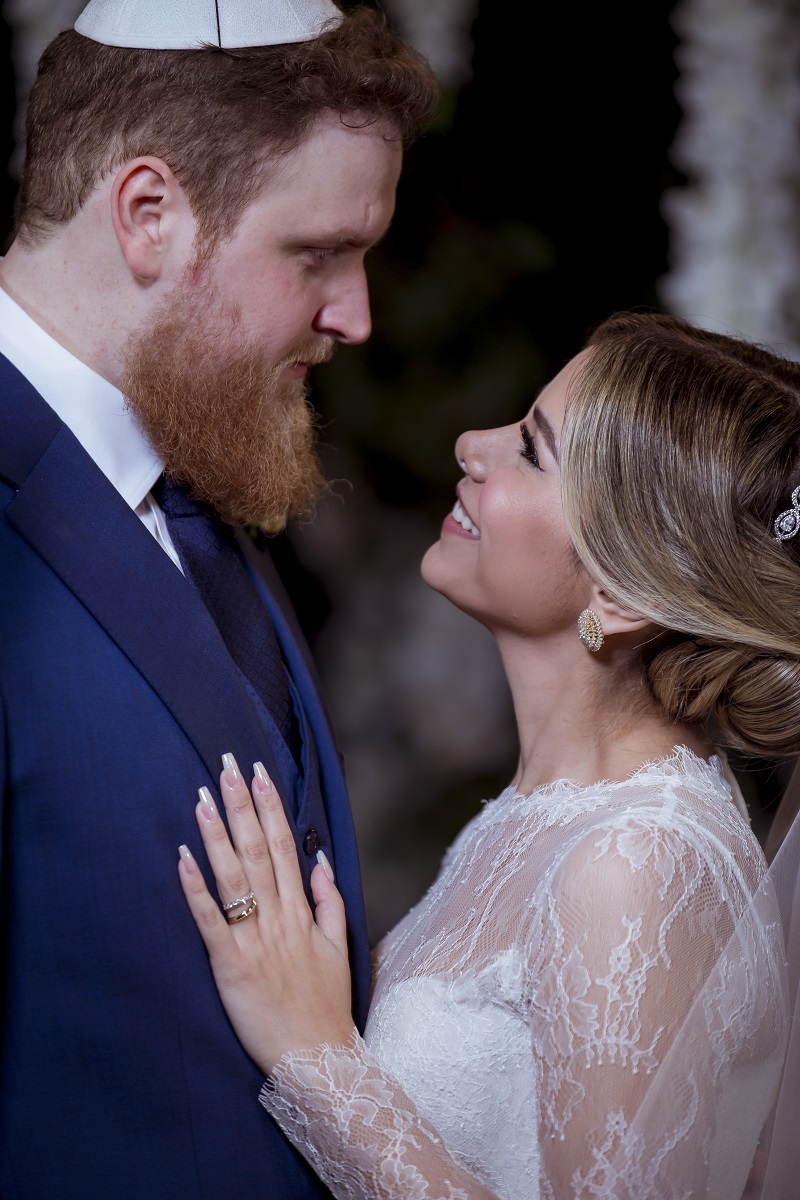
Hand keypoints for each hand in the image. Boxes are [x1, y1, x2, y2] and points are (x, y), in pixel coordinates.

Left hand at [178, 755, 354, 1075]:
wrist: (319, 1059)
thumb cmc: (325, 1007)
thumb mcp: (339, 948)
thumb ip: (330, 901)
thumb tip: (319, 859)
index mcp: (303, 912)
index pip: (284, 847)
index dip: (270, 807)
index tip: (259, 773)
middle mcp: (279, 918)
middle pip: (258, 851)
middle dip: (242, 805)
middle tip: (227, 766)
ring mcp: (255, 940)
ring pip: (235, 877)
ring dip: (218, 835)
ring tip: (202, 798)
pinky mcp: (232, 966)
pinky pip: (212, 922)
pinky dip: (197, 890)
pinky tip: (183, 859)